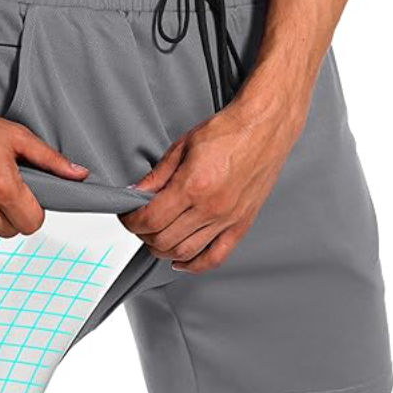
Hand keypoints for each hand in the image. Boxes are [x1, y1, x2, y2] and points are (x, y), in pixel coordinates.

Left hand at [120, 90, 306, 272]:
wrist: (264, 127)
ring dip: (163, 250)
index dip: (131, 221)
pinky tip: (181, 261)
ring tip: (156, 237)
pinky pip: (216, 256)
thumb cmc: (228, 131)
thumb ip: (157, 175)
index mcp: (193, 185)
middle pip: (164, 240)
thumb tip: (135, 193)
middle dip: (144, 235)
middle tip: (139, 223)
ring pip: (185, 252)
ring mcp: (228, 219)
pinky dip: (195, 265)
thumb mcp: (182, 146)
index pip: (150, 219)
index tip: (127, 215)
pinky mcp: (242, 224)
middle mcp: (211, 207)